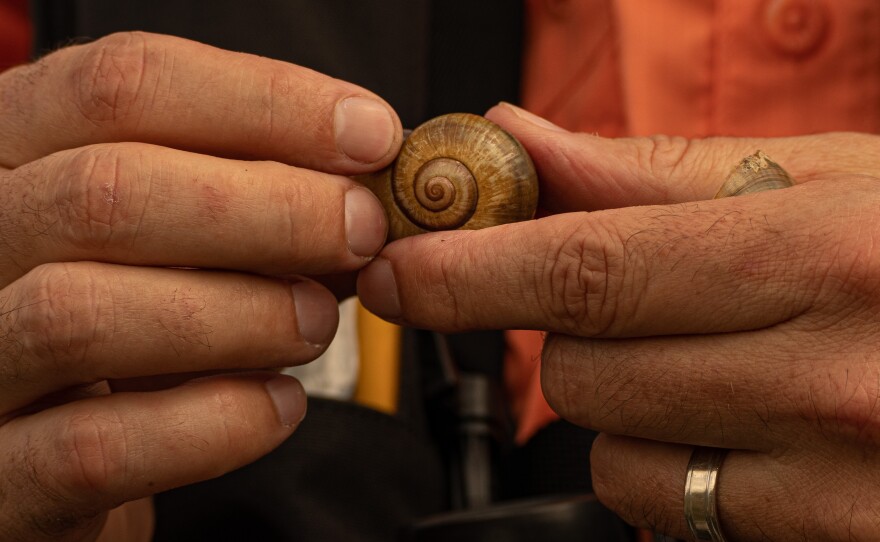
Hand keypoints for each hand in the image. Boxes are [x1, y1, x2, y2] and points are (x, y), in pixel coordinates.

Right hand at [0, 32, 398, 540]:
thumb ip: (253, 209)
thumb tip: (360, 192)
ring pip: (84, 313)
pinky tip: (277, 408)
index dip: (264, 102)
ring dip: (240, 313)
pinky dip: (213, 425)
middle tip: (360, 229)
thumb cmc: (126, 331)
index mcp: (15, 155)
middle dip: (268, 206)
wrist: (47, 457)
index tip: (368, 135)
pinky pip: (92, 449)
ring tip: (316, 321)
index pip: (121, 85)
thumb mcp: (178, 243)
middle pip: (104, 191)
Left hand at [358, 102, 879, 539]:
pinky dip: (663, 468)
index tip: (399, 267)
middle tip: (616, 299)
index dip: (468, 270)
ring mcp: (837, 479)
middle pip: (580, 366)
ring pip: (611, 450)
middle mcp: (832, 375)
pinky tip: (734, 425)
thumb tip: (521, 139)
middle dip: (560, 332)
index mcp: (823, 253)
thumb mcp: (827, 181)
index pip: (588, 269)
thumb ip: (658, 170)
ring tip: (708, 363)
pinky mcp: (832, 540)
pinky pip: (667, 511)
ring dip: (617, 404)